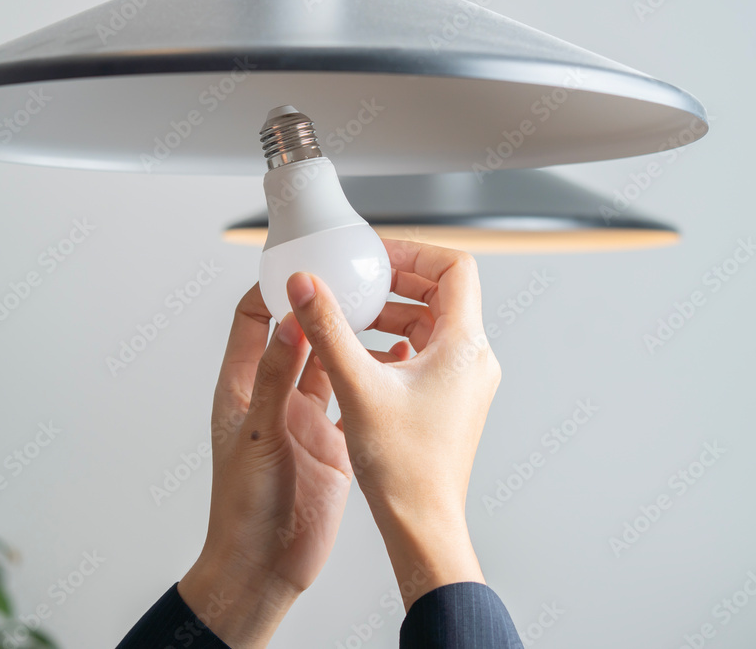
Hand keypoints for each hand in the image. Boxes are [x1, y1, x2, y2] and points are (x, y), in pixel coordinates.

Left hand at [179, 283, 409, 646]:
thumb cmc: (243, 508)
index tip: (299, 266)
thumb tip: (288, 322)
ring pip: (331, 365)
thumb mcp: (260, 434)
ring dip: (352, 340)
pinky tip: (395, 361)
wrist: (263, 565)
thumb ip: (275, 379)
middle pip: (296, 336)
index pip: (251, 320)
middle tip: (352, 280)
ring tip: (384, 312)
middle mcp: (274, 398)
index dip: (270, 290)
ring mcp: (304, 420)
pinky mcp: (333, 443)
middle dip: (321, 308)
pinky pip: (355, 400)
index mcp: (242, 389)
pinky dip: (372, 378)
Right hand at [284, 239, 501, 610]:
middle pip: (442, 294)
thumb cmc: (404, 469)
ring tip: (352, 317)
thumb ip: (327, 328)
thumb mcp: (356, 385)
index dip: (416, 252)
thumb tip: (305, 285)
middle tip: (360, 281)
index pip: (455, 268)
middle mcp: (472, 361)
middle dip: (398, 282)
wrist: (421, 525)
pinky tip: (360, 357)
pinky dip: (395, 344)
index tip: (377, 257)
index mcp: (463, 347)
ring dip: (393, 314)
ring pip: (432, 326)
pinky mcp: (448, 402)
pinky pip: (425, 355)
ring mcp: (463, 383)